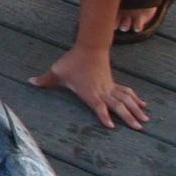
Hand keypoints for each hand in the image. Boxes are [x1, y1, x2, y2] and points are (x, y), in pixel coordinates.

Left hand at [32, 45, 150, 130]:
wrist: (89, 47)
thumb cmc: (72, 61)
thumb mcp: (57, 71)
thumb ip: (44, 79)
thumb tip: (29, 82)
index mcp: (89, 92)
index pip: (98, 106)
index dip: (104, 115)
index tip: (111, 126)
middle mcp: (102, 91)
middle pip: (118, 105)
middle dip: (128, 117)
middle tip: (139, 128)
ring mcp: (109, 87)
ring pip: (125, 100)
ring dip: (135, 110)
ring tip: (146, 120)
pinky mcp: (112, 83)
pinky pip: (126, 92)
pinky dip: (135, 98)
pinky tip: (143, 105)